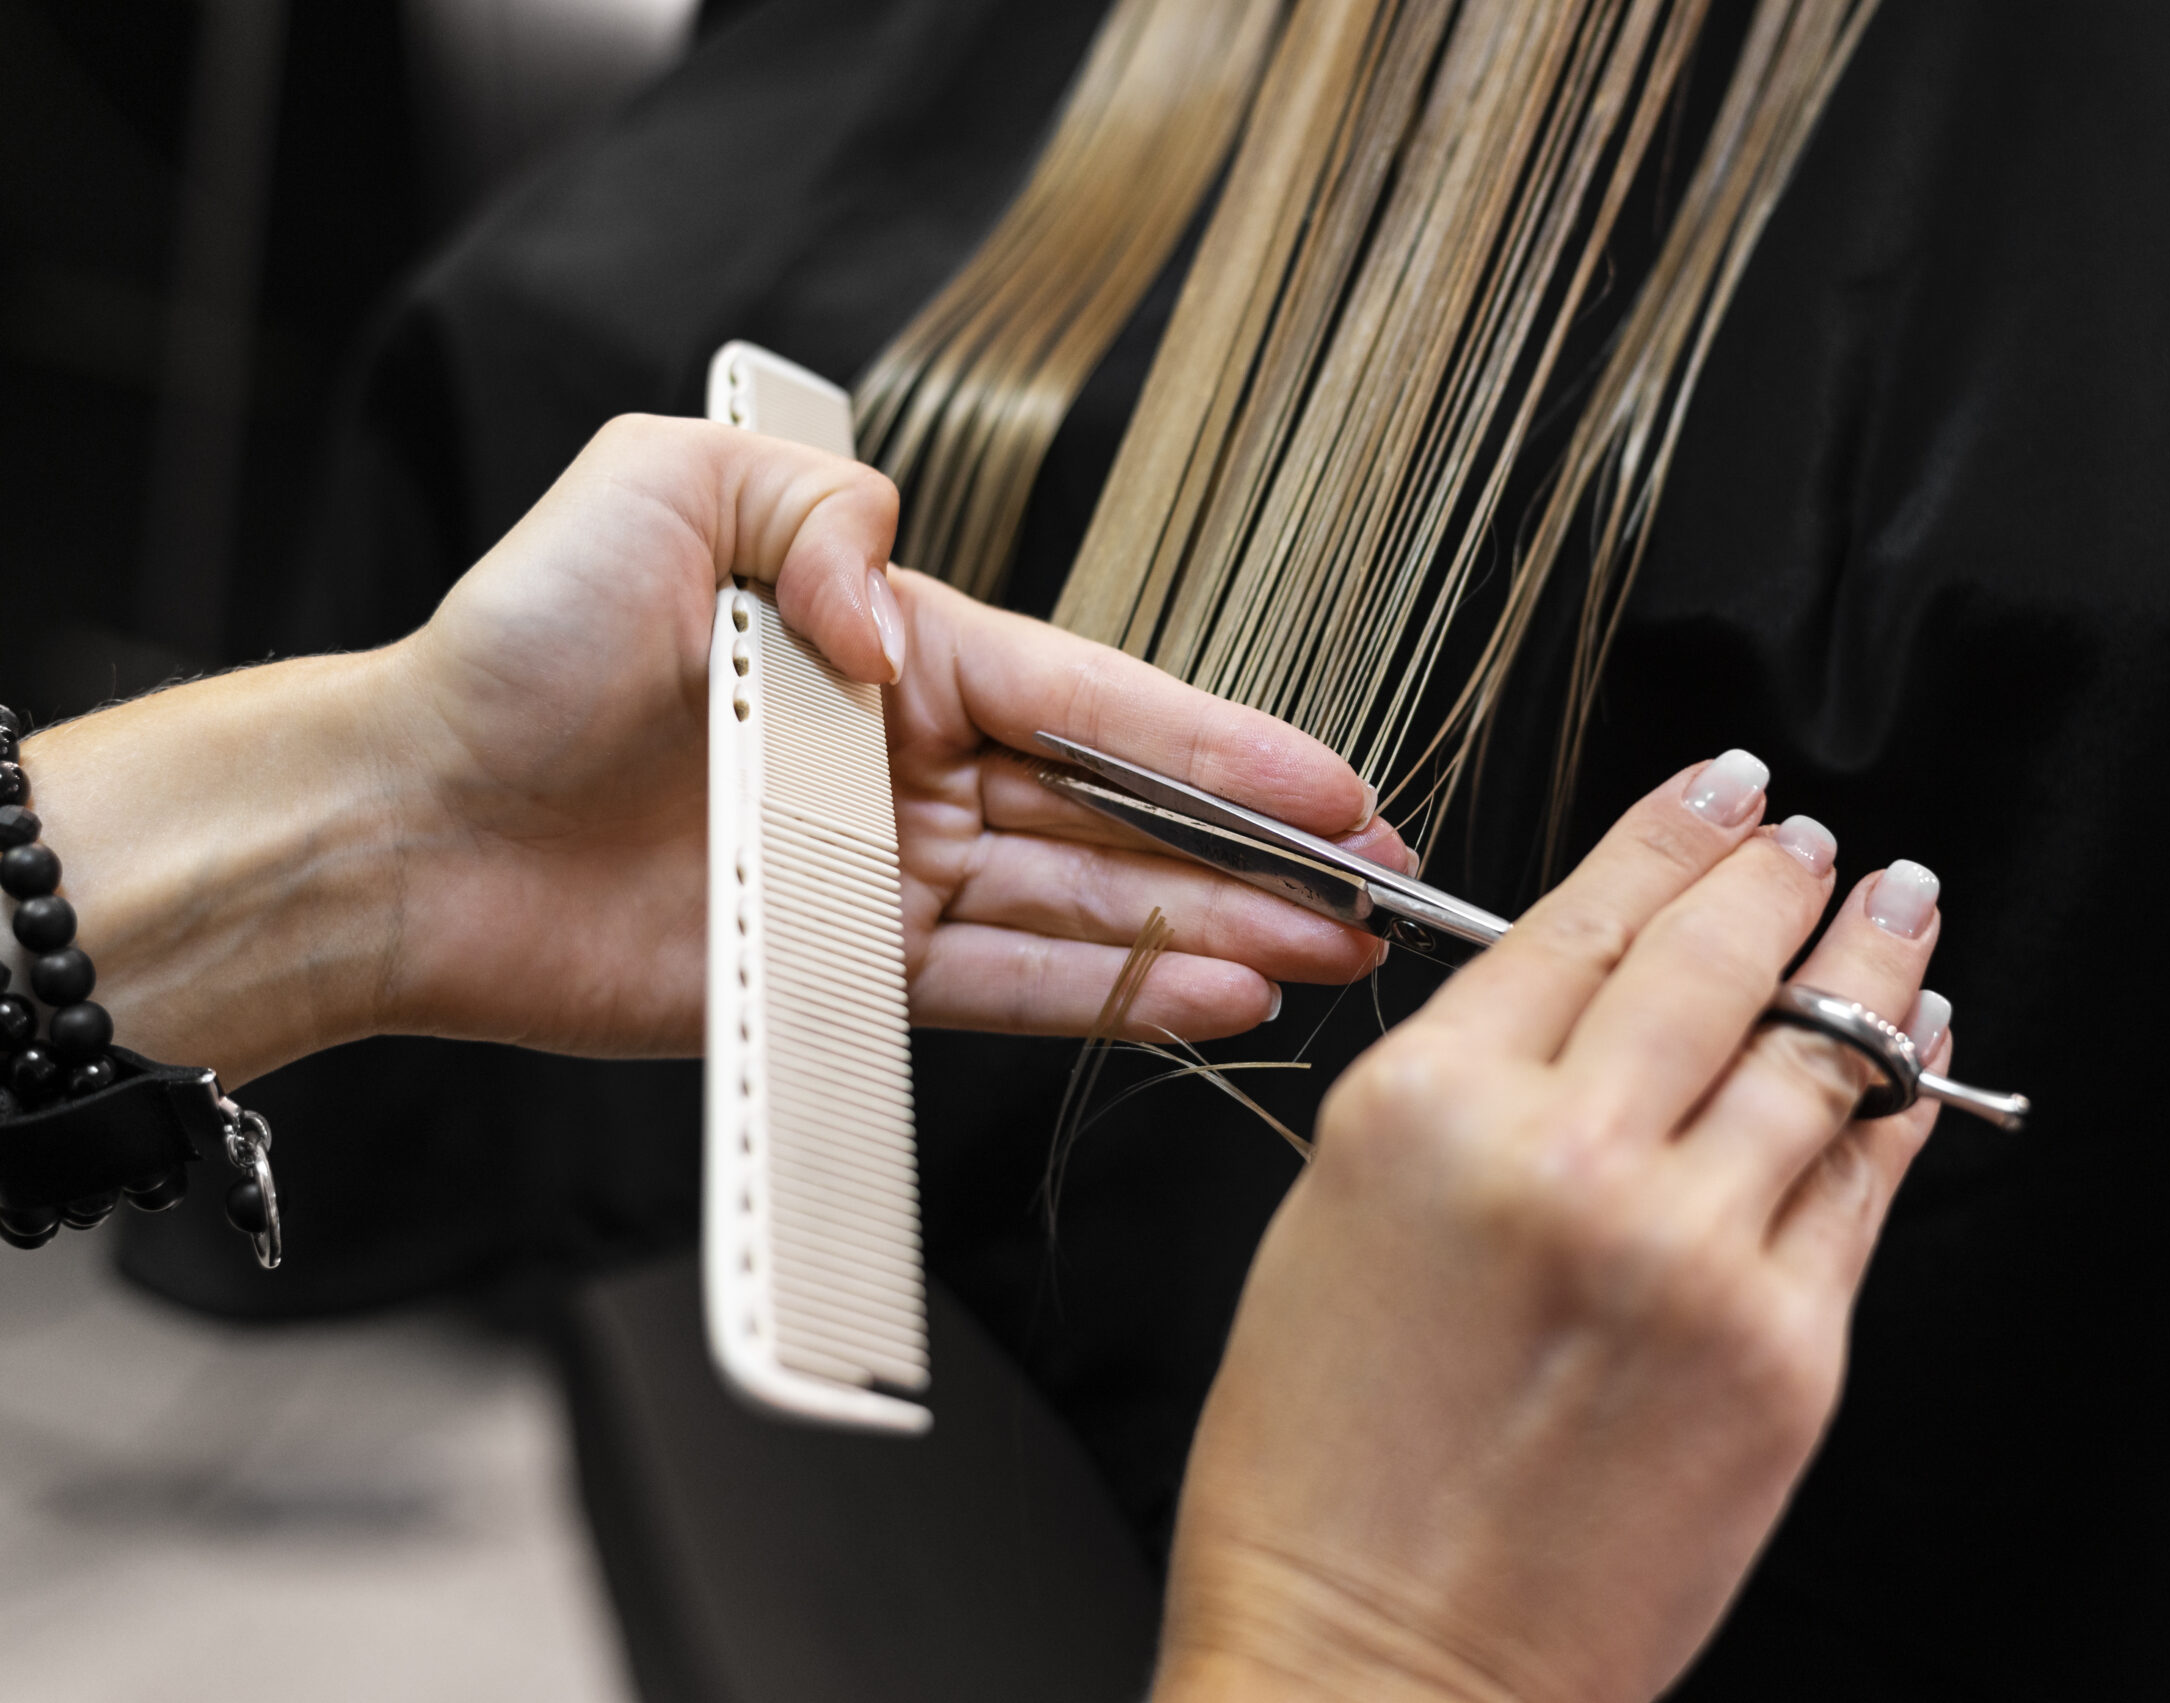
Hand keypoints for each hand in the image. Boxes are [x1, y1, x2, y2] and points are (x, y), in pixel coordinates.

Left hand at [19, 416, 1399, 1084]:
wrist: (402, 819)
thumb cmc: (521, 643)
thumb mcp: (671, 489)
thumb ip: (824, 522)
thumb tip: (907, 627)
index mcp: (894, 648)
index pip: (1099, 700)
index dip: (1227, 746)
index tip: (1338, 786)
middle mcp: (907, 763)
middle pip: (1119, 814)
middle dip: (1256, 854)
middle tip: (1375, 894)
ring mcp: (882, 876)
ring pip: (1082, 908)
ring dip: (1208, 933)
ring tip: (1325, 960)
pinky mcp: (839, 977)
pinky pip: (998, 991)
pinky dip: (1102, 999)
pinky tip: (1202, 1001)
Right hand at [1156, 758, 1948, 1702]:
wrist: (1382, 1669)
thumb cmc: (1322, 1475)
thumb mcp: (1336, 1222)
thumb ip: (1465, 1093)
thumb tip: (1592, 1004)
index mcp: (1424, 1109)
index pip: (1583, 916)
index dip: (1671, 832)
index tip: (1721, 789)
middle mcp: (1565, 1155)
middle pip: (1716, 954)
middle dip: (1780, 871)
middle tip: (1811, 834)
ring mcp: (1693, 1251)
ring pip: (1819, 1050)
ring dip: (1871, 955)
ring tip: (1896, 902)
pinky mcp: (1785, 1351)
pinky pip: (1865, 1182)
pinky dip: (1904, 1096)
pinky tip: (1919, 1048)